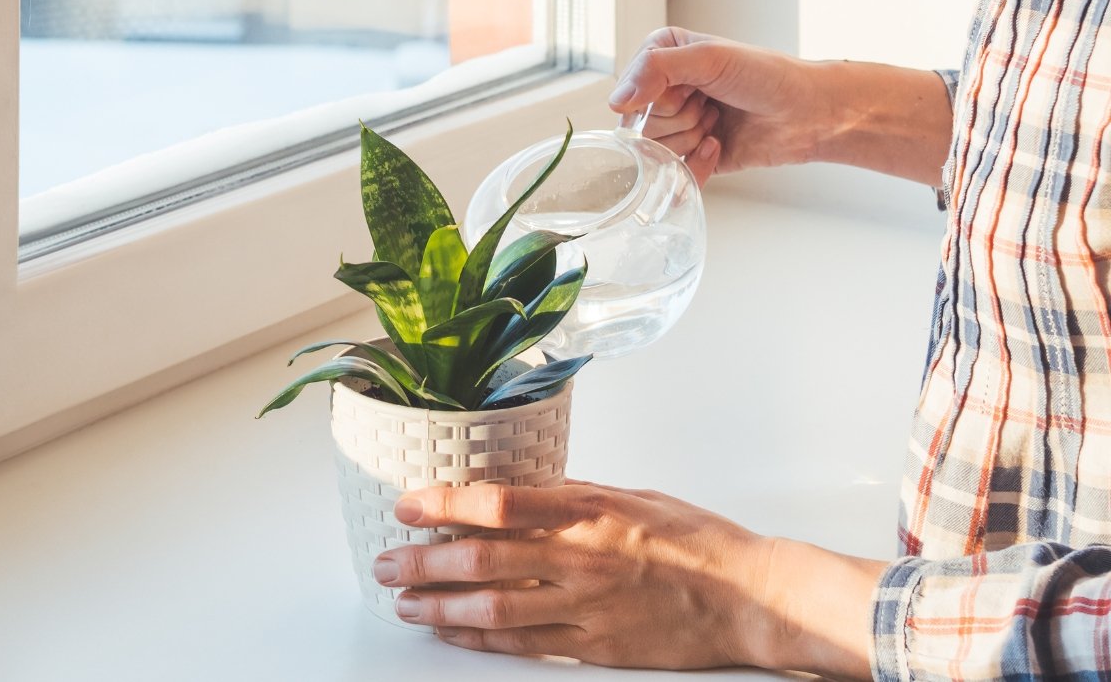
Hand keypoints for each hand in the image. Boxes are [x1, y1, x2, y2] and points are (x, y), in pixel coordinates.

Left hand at [371, 481, 880, 677]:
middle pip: (482, 560)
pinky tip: (454, 635)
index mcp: (588, 511)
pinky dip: (482, 640)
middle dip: (424, 564)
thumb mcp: (629, 497)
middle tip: (387, 563)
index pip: (498, 503)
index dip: (443, 505)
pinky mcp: (595, 645)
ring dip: (441, 608)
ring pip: (494, 609)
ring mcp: (586, 606)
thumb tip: (513, 492)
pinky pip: (525, 643)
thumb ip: (570, 497)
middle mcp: (580, 558)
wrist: (749, 597)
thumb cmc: (695, 540)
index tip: (407, 505)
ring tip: (406, 604)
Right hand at [609, 27, 834, 185]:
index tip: (692, 85)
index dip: (660, 93)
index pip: (630, 87)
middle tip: (710, 103)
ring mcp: (675, 125)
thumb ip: (656, 70)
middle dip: (679, 117)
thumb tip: (616, 101)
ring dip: (690, 138)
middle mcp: (663, 91)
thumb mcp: (709, 58)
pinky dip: (697, 164)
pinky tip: (718, 145)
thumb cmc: (767, 75)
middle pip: (639, 123)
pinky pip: (671, 174)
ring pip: (654, 150)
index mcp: (662, 57)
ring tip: (717, 121)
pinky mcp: (689, 156)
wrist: (808, 113)